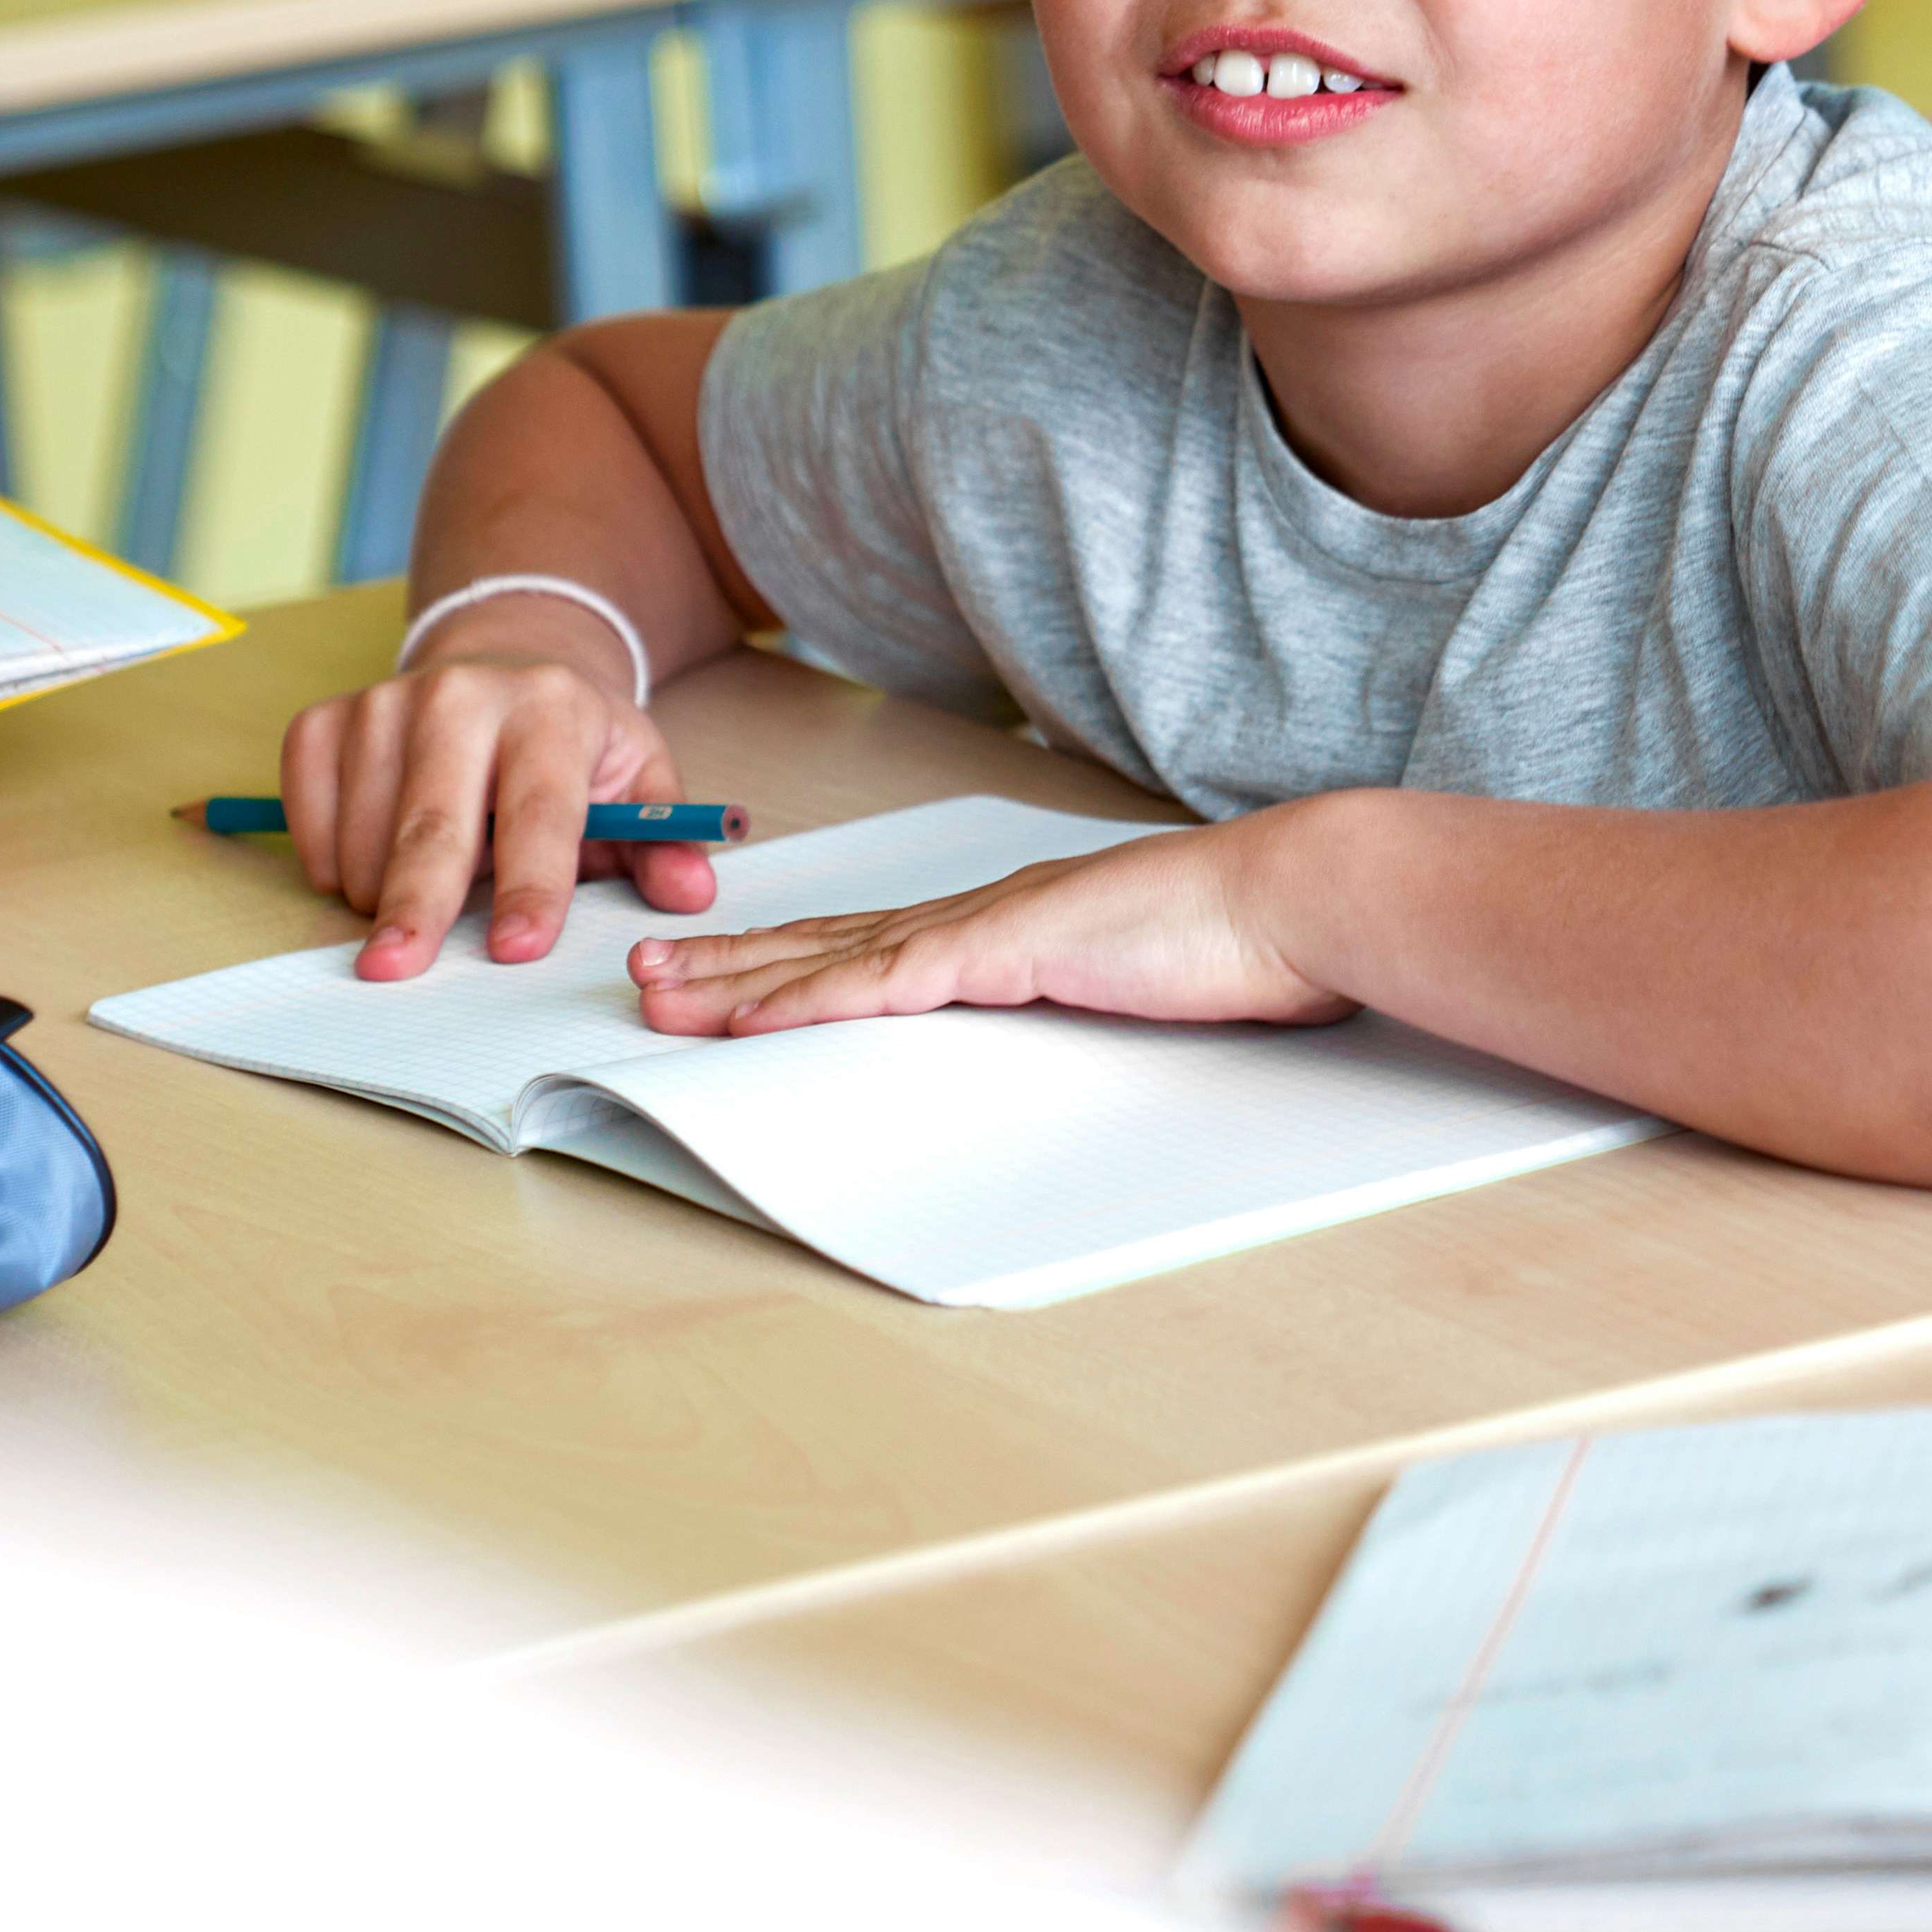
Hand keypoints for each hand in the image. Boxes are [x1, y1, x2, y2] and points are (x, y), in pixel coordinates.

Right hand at [279, 594, 719, 976]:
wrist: (500, 662)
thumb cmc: (570, 744)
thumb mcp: (636, 778)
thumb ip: (664, 840)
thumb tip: (692, 893)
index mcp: (550, 708)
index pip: (540, 811)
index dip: (533, 884)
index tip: (520, 950)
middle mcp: (460, 695)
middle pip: (434, 824)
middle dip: (418, 904)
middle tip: (396, 968)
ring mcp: (382, 704)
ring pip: (365, 836)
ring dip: (387, 893)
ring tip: (440, 880)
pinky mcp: (323, 721)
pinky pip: (309, 819)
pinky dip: (334, 863)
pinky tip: (378, 854)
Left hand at [631, 813, 1346, 1036]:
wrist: (1288, 899)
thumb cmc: (1237, 944)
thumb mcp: (1139, 987)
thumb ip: (1089, 1002)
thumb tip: (1073, 1032)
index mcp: (1008, 925)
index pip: (877, 947)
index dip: (792, 960)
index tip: (727, 975)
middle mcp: (979, 915)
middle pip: (827, 944)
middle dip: (731, 963)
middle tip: (643, 973)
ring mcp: (985, 928)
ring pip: (831, 960)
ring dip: (740, 981)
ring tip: (659, 992)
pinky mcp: (1001, 949)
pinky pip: (882, 984)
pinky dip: (809, 999)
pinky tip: (750, 1014)